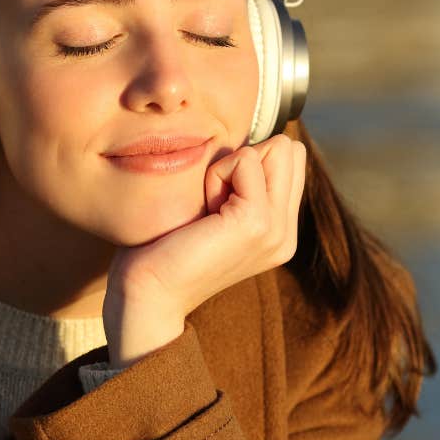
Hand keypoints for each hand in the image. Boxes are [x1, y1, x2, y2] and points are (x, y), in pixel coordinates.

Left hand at [106, 133, 306, 320]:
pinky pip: (246, 159)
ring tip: (208, 209)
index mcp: (280, 232)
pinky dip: (217, 174)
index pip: (290, 159)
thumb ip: (244, 186)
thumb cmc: (166, 249)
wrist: (149, 293)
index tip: (216, 202)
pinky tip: (203, 212)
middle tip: (212, 203)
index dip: (247, 164)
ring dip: (229, 168)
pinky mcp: (258, 221)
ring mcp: (277, 230)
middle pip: (289, 150)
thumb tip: (252, 146)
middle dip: (243, 161)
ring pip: (274, 150)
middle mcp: (286, 233)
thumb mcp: (217, 213)